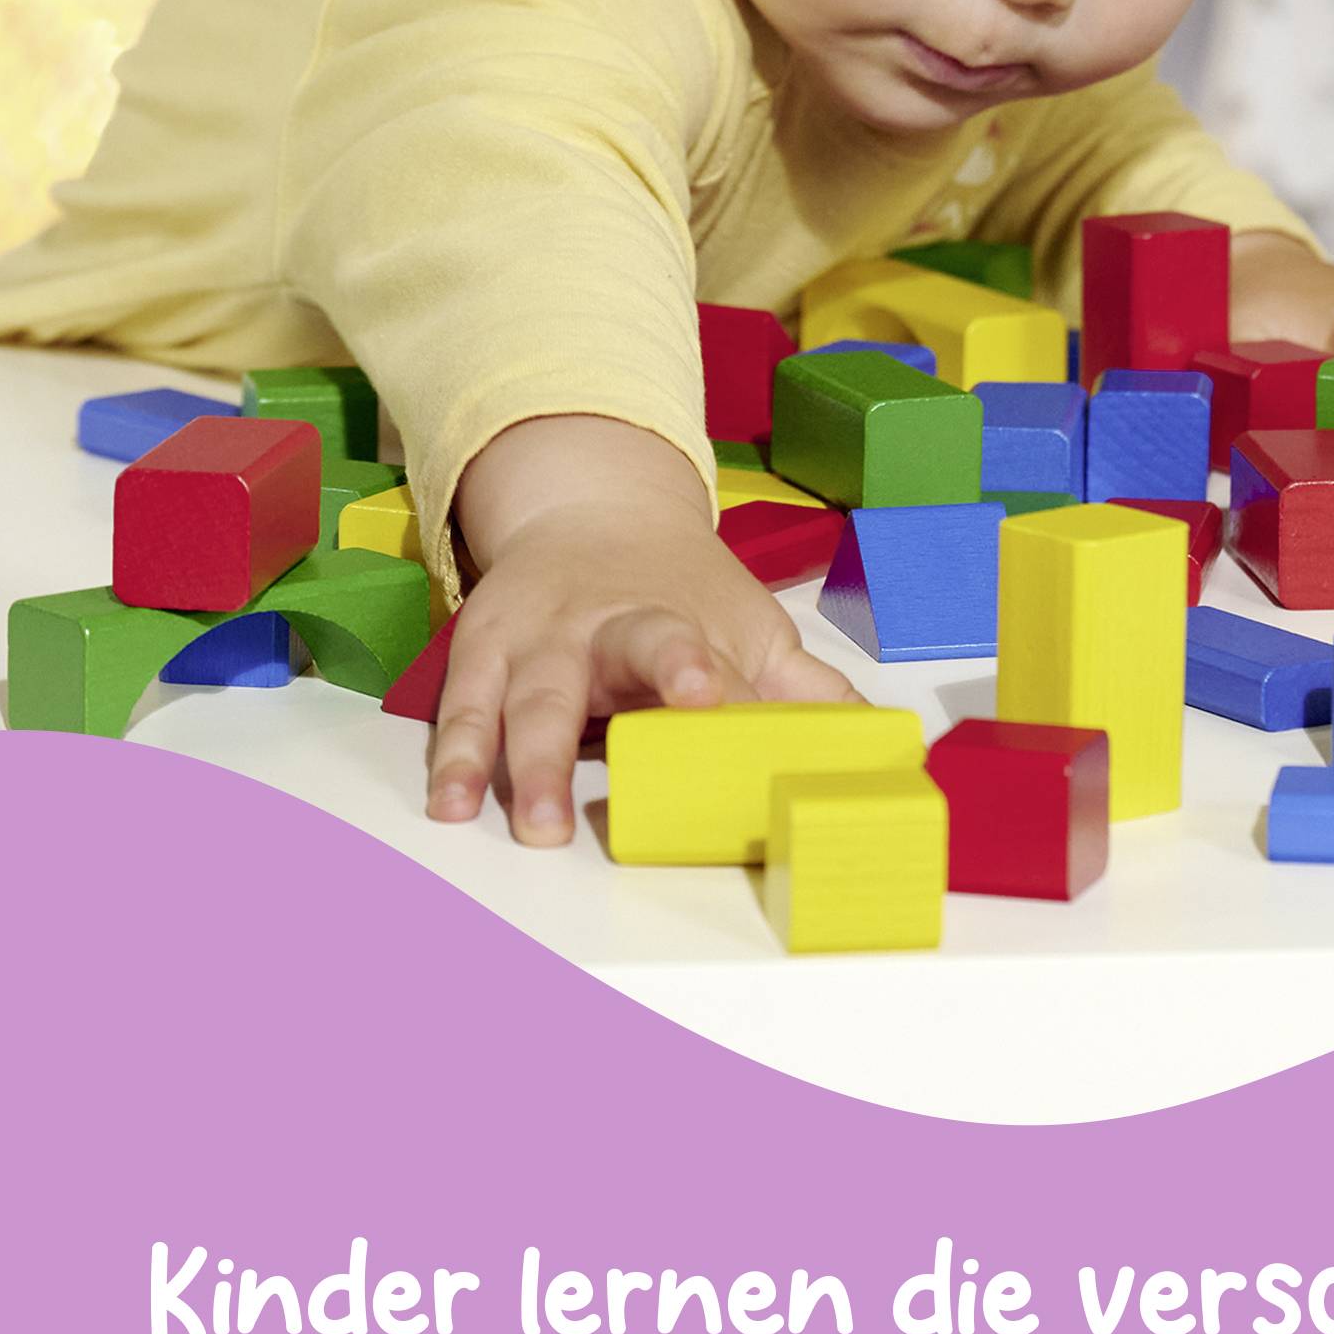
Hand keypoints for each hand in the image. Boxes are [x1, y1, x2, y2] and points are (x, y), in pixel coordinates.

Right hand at [430, 417, 861, 845]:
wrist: (593, 508)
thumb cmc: (683, 589)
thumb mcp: (747, 625)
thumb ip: (802, 687)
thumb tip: (880, 743)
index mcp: (673, 621)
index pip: (690, 651)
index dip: (695, 672)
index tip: (708, 695)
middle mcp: (601, 627)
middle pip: (599, 665)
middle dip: (613, 712)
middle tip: (615, 772)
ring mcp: (538, 642)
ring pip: (526, 698)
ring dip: (525, 763)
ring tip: (535, 824)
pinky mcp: (482, 655)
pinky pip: (464, 709)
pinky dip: (457, 757)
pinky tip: (453, 804)